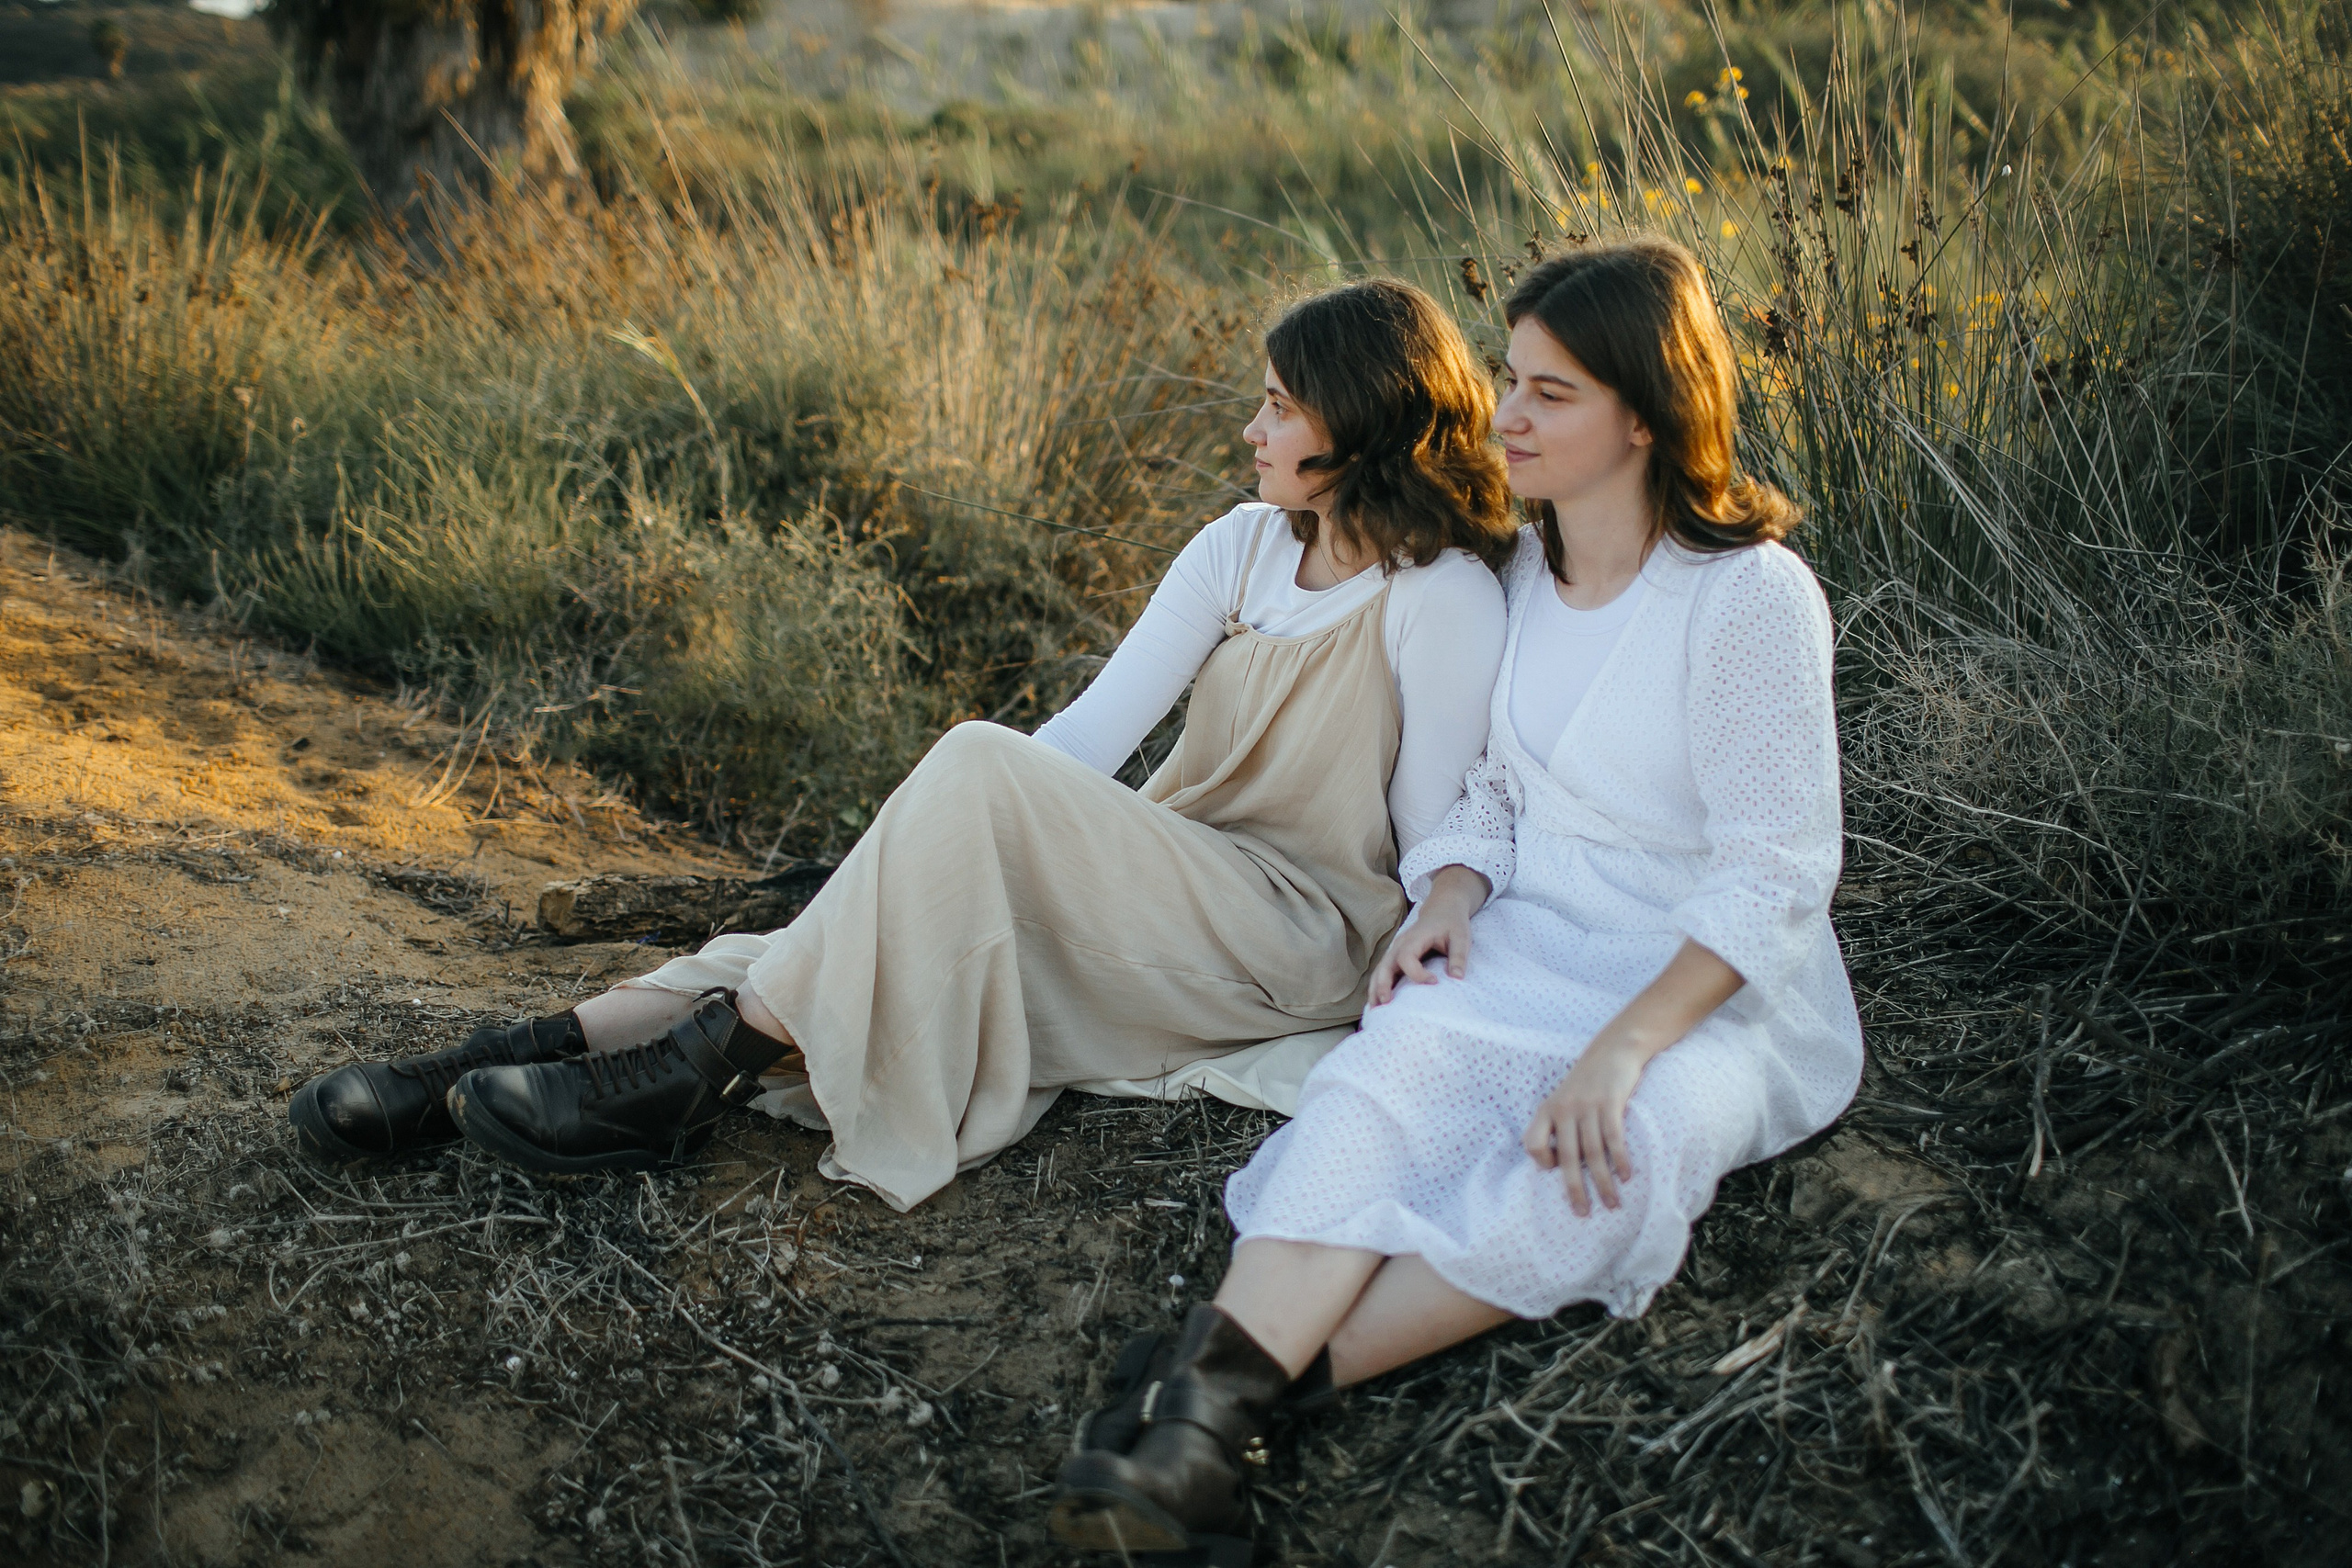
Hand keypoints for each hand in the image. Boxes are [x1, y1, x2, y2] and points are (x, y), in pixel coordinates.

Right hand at [1371, 865, 1488, 1004]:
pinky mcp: (1396, 957)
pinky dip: (1378, 987)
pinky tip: (1377, 1003)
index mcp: (1415, 938)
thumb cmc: (1452, 923)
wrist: (1442, 910)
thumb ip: (1459, 956)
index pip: (1407, 958)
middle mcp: (1400, 945)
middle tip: (1385, 1003)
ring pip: (1380, 970)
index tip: (1434, 982)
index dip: (1417, 973)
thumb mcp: (1461, 937)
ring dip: (1375, 989)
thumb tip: (1457, 978)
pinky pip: (1383, 972)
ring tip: (1374, 1010)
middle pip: (1385, 965)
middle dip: (1382, 984)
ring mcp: (1396, 951)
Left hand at [1523, 1038, 1647, 1216]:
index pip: (1533, 1145)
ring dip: (1604, 1183)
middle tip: (1583, 1213)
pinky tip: (1627, 1177)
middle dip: (1575, 1190)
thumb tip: (1562, 1164)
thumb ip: (1558, 1126)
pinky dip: (1621, 1160)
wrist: (1614, 1049)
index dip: (1544, 1162)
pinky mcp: (1610, 1103)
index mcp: (1547, 1110)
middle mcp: (1563, 1109)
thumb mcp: (1563, 1098)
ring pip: (1594, 1154)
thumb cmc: (1587, 1082)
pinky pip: (1614, 1139)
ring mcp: (1587, 1106)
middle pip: (1568, 1158)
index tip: (1559, 1171)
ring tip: (1612, 1204)